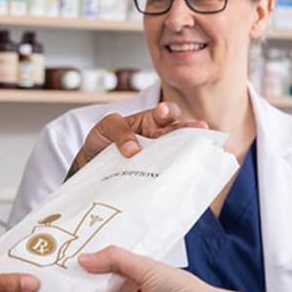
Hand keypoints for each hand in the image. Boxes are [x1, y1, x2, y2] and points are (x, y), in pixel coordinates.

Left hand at [67, 102, 207, 177]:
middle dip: (190, 129)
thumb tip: (133, 150)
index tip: (163, 112)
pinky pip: (165, 175)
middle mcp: (159, 139)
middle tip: (199, 127)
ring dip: (186, 154)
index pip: (165, 113)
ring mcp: (158, 158)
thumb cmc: (103, 140)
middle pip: (179, 133)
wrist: (92, 164)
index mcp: (151, 121)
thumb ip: (119, 131)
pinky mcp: (153, 176)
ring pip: (176, 155)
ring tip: (194, 154)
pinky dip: (172, 177)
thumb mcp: (107, 126)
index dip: (168, 111)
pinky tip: (179, 180)